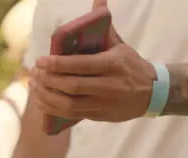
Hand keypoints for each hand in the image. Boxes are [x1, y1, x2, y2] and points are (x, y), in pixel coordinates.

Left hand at [31, 0, 156, 121]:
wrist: (153, 93)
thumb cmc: (131, 65)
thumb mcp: (120, 45)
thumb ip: (105, 26)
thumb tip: (99, 0)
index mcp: (112, 65)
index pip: (80, 65)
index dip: (57, 64)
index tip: (40, 61)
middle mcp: (108, 86)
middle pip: (72, 86)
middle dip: (49, 80)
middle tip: (35, 73)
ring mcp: (104, 104)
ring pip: (69, 104)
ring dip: (47, 96)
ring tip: (34, 86)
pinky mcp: (100, 116)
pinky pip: (72, 115)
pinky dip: (53, 109)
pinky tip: (42, 101)